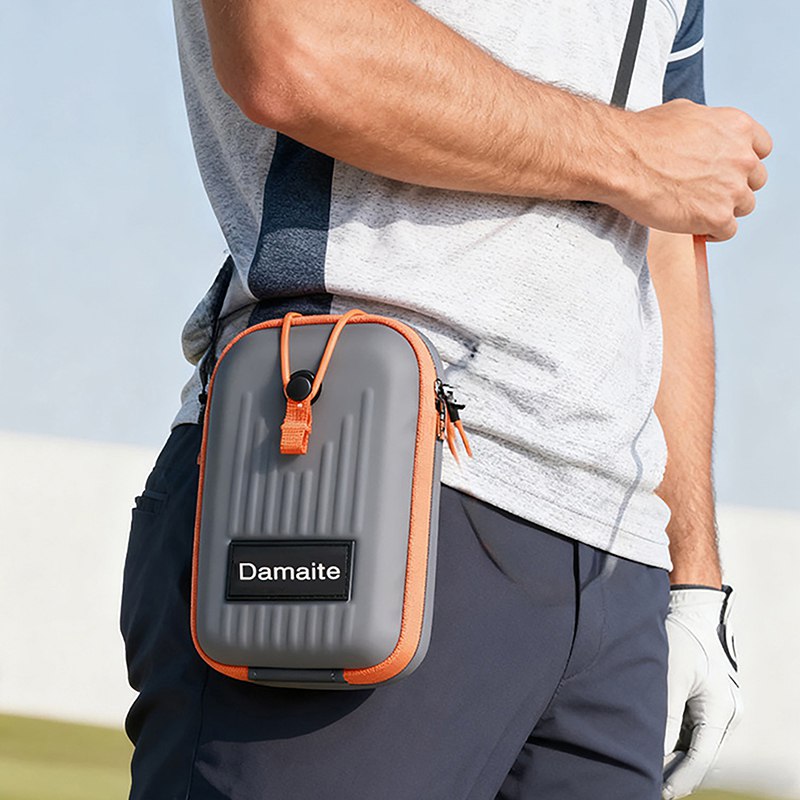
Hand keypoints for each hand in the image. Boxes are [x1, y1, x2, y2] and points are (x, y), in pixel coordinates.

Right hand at [611, 99, 771, 240]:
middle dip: (733, 187)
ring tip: (697, 210)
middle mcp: (741, 157)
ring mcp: (732, 189)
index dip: (742, 163)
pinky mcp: (717, 217)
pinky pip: (726, 232)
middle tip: (708, 192)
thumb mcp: (684, 113)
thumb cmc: (643, 138)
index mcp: (737, 128)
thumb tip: (704, 137)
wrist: (622, 161)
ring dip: (722, 210)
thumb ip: (707, 128)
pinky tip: (694, 226)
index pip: (761, 150)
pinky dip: (711, 232)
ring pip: (743, 207)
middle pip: (754, 181)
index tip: (728, 171)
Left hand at [662, 585, 741, 799]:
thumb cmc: (680, 637)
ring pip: (691, 744)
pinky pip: (688, 729)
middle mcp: (724, 715)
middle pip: (697, 755)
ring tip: (642, 764)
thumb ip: (663, 715)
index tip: (659, 793)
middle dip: (672, 770)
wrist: (691, 609)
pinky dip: (671, 737)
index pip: (700, 758)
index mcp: (721, 711)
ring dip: (670, 754)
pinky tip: (648, 741)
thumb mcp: (669, 675)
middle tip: (645, 783)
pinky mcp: (704, 702)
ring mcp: (715, 710)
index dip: (678, 779)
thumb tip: (652, 752)